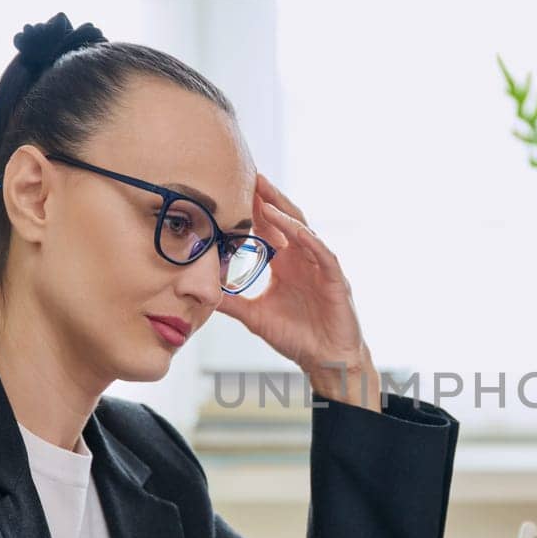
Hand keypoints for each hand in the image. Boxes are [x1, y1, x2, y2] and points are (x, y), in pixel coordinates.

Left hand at [217, 174, 380, 409]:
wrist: (327, 362)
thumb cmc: (297, 338)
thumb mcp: (255, 317)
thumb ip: (231, 302)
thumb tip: (201, 292)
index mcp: (285, 264)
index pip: (268, 228)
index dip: (253, 209)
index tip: (233, 189)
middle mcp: (303, 259)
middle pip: (285, 219)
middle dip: (268, 198)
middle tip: (249, 176)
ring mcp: (320, 267)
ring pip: (303, 230)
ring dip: (284, 212)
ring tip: (266, 195)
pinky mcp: (335, 280)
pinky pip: (322, 254)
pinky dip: (308, 240)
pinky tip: (293, 228)